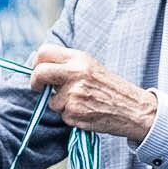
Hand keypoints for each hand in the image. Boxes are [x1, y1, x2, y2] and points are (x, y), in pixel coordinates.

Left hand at [28, 46, 157, 142]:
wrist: (132, 108)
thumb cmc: (110, 88)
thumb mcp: (91, 66)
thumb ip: (68, 65)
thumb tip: (41, 68)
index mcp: (79, 58)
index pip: (44, 52)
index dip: (36, 63)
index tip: (38, 71)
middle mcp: (75, 73)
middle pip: (39, 73)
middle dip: (35, 82)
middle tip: (38, 88)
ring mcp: (74, 94)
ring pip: (51, 100)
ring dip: (61, 104)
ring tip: (82, 101)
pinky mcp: (74, 112)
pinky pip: (62, 115)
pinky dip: (70, 116)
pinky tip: (86, 111)